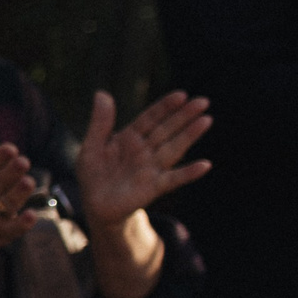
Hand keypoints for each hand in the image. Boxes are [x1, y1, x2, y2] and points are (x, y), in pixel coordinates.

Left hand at [75, 90, 212, 229]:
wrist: (95, 204)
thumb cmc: (93, 174)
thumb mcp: (91, 147)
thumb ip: (99, 123)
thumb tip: (102, 93)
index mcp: (130, 137)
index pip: (150, 118)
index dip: (164, 107)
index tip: (181, 95)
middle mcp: (145, 150)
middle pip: (166, 129)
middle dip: (184, 115)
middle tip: (202, 101)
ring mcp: (152, 167)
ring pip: (174, 148)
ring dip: (189, 135)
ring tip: (206, 120)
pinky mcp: (154, 187)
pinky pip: (174, 179)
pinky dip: (188, 173)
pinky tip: (204, 165)